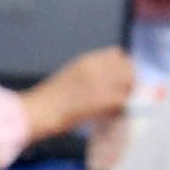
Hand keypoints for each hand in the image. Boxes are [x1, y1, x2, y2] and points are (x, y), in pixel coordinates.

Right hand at [16, 46, 136, 142]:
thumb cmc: (50, 100)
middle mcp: (96, 66)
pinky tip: (111, 115)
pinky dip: (121, 108)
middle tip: (123, 96)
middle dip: (129, 81)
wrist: (39, 111)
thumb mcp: (71, 75)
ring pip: (130, 83)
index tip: (120, 80)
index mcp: (87, 60)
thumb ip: (90, 74)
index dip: (122, 67)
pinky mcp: (103, 98)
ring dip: (127, 94)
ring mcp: (100, 81)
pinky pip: (124, 100)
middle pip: (128, 67)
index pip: (118, 54)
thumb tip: (110, 81)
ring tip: (116, 106)